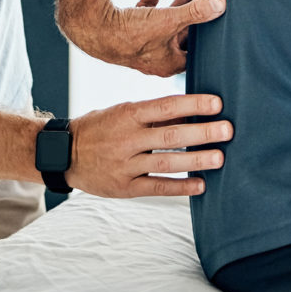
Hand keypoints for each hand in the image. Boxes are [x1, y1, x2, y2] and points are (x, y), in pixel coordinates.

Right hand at [67, 94, 231, 197]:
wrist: (62, 153)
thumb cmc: (100, 127)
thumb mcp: (121, 112)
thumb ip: (153, 114)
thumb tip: (192, 109)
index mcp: (128, 114)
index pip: (166, 106)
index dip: (193, 105)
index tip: (217, 104)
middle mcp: (127, 138)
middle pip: (170, 136)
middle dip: (202, 133)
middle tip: (228, 130)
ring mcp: (125, 164)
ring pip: (166, 163)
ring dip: (196, 161)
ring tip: (220, 158)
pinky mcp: (123, 187)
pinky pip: (155, 187)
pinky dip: (179, 187)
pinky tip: (200, 185)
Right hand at [80, 0, 224, 76]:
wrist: (90, 28)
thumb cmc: (130, 34)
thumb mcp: (170, 20)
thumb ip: (196, 11)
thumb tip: (221, 3)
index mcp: (168, 63)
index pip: (195, 53)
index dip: (208, 39)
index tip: (219, 23)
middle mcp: (155, 56)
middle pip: (182, 32)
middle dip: (195, 13)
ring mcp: (140, 41)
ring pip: (166, 20)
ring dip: (178, 1)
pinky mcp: (127, 27)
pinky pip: (147, 11)